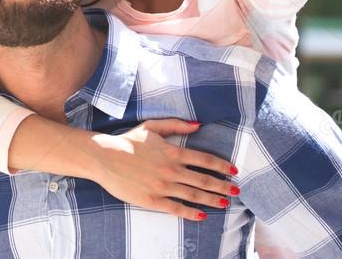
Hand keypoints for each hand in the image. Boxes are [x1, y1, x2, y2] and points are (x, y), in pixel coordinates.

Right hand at [89, 119, 238, 221]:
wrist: (104, 157)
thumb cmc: (127, 141)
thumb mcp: (152, 126)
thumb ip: (176, 125)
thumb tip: (198, 125)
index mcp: (173, 151)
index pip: (205, 160)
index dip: (221, 166)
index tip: (233, 170)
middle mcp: (171, 170)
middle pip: (204, 179)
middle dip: (223, 186)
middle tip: (237, 190)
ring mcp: (163, 186)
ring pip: (194, 195)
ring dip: (212, 199)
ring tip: (226, 203)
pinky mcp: (152, 200)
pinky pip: (176, 208)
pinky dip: (191, 213)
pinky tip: (202, 215)